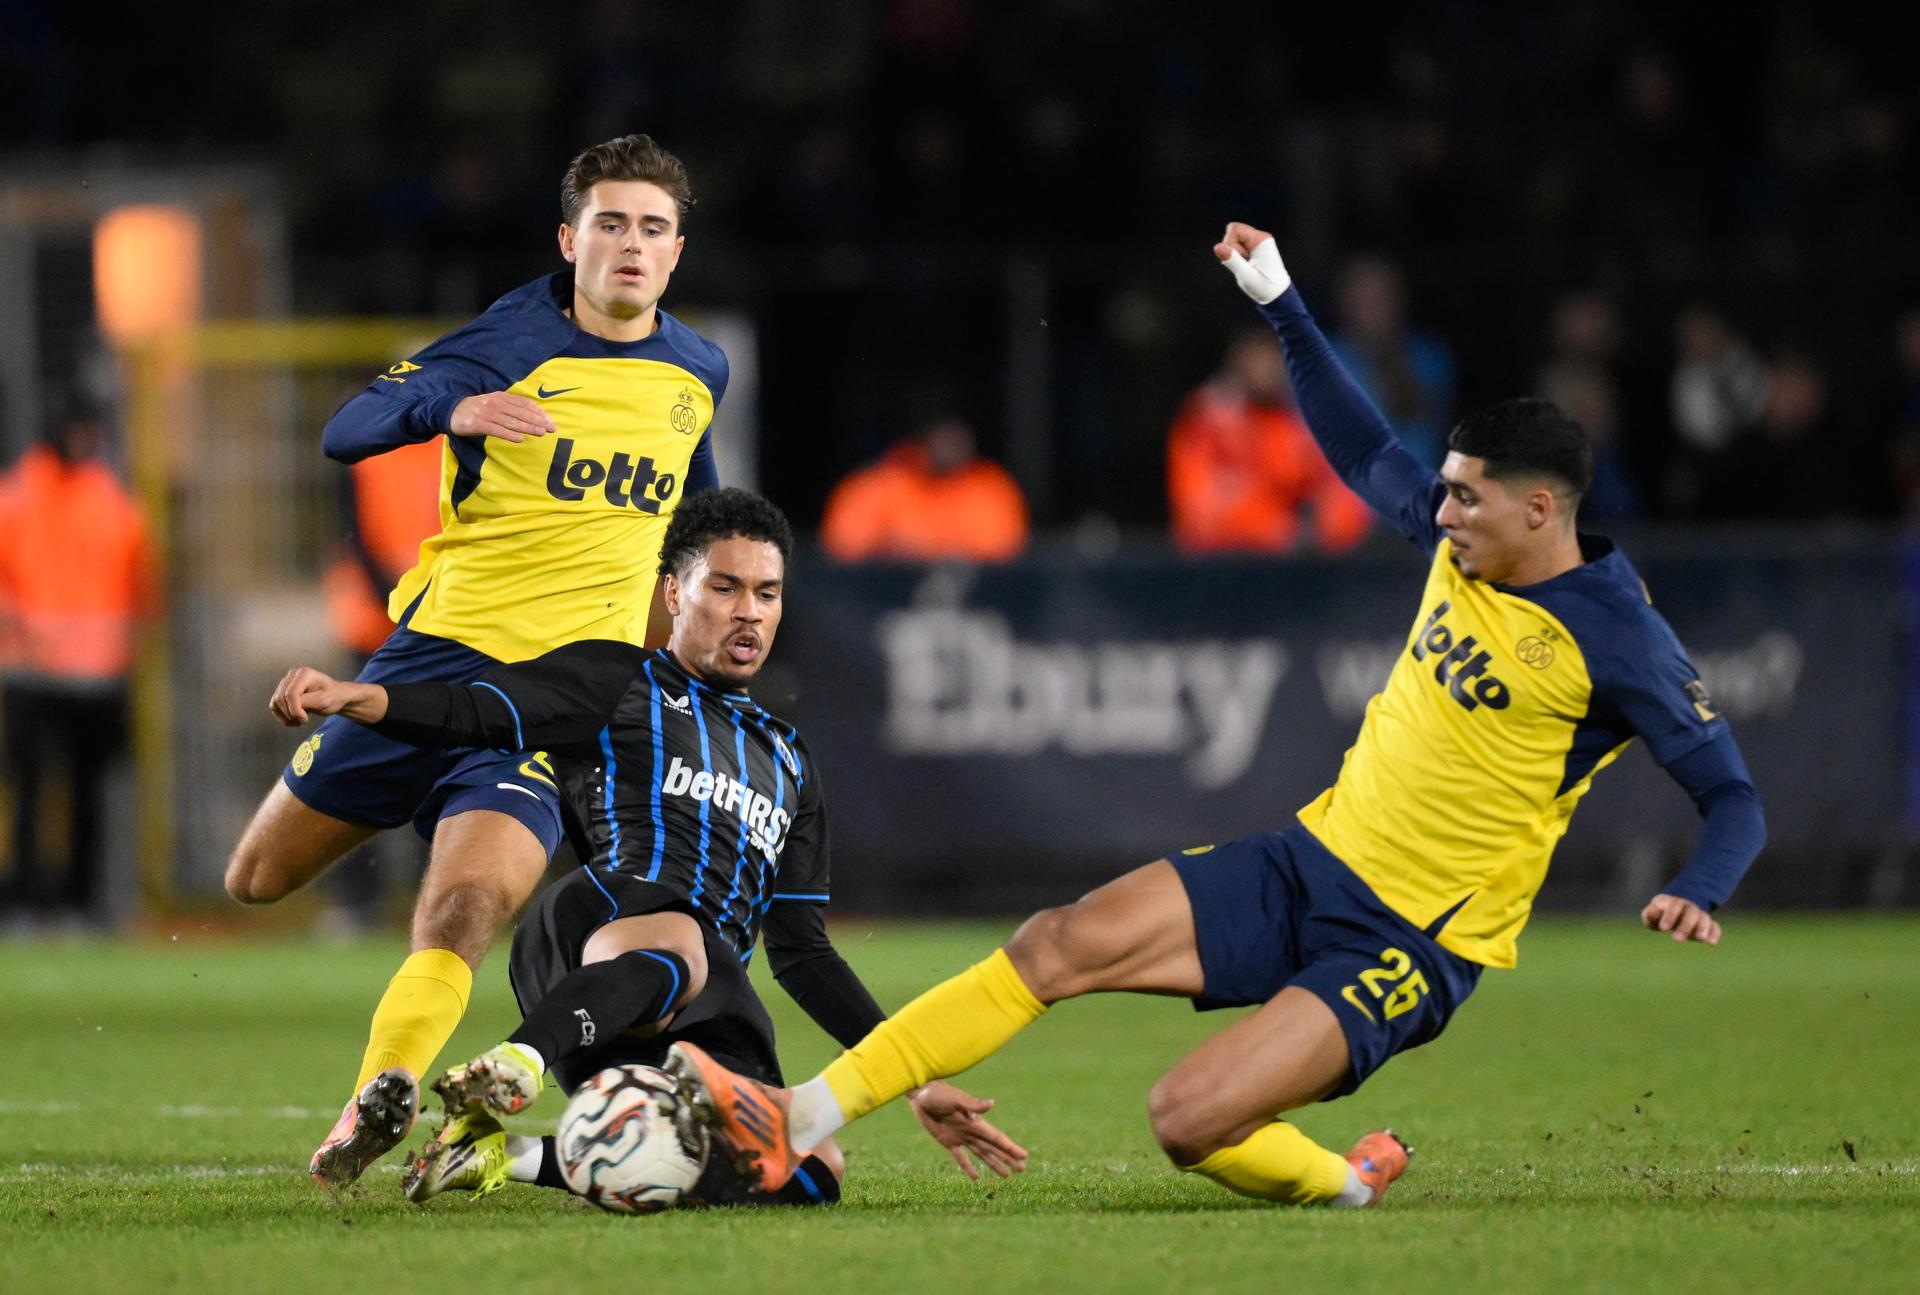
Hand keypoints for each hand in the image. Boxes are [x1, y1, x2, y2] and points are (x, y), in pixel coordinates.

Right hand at [269, 667, 387, 726]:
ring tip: (299, 721)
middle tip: (303, 721)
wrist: (335, 696)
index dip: (295, 710)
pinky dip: (282, 716)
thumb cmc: (333, 696)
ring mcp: (286, 682)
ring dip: (285, 716)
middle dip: (290, 714)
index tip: (305, 720)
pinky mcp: (282, 691)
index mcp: (304, 674)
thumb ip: (306, 702)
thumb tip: (290, 707)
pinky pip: (274, 706)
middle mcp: (292, 675)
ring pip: (275, 703)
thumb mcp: (323, 700)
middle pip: (280, 699)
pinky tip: (294, 719)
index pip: (290, 694)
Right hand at [449, 392, 554, 442]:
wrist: (451, 411)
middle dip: (538, 421)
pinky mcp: (478, 424)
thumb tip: (533, 416)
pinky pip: (497, 430)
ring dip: (528, 427)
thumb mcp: (495, 403)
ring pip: (512, 421)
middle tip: (551, 429)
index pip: (524, 404)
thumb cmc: (478, 409)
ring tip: (541, 433)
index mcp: (501, 397)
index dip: (538, 412)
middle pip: (521, 413)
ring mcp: (487, 413)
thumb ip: (511, 407)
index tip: (549, 421)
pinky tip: (520, 439)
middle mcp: (496, 403)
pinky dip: (509, 434)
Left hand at [908, 1080, 1028, 1180]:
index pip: (997, 1138)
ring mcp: (961, 1137)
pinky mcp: (948, 1141)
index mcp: (976, 1123)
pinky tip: (976, 1177)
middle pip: (993, 1149)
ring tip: (1006, 1175)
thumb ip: (973, 1104)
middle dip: (1008, 1159)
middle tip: (1022, 1170)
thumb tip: (992, 1103)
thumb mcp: (956, 1099)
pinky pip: (961, 1158)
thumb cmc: (938, 1094)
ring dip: (994, 1164)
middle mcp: (971, 1131)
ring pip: (982, 1154)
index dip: (1010, 1148)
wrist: (921, 1093)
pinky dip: (968, 1168)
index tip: (1024, 1156)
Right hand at [1214, 221, 1291, 303]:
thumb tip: (1218, 247)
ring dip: (1234, 253)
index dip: (1230, 243)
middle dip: (1231, 248)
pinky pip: (1238, 245)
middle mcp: (1260, 237)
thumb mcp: (1247, 276)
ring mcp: (1257, 242)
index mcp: (1261, 240)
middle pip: (1234, 232)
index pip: (1235, 229)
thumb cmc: (1265, 287)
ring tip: (1245, 266)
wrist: (1277, 294)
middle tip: (1243, 264)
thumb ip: (1232, 260)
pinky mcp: (1254, 247)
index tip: (1239, 259)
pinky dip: (1237, 256)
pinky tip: (1245, 265)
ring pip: (1234, 239)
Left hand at [1641, 894, 1721, 944]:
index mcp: (1673, 902)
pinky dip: (1715, 933)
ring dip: (1703, 927)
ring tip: (1700, 938)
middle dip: (1685, 925)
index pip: (1674, 905)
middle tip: (1676, 939)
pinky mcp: (1707, 925)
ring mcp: (1699, 915)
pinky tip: (1712, 943)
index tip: (1663, 928)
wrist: (1673, 912)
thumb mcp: (1651, 914)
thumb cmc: (1659, 915)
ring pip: (1704, 918)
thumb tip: (1650, 914)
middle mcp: (1688, 906)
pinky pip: (1715, 926)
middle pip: (1691, 912)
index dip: (1669, 916)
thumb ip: (1650, 914)